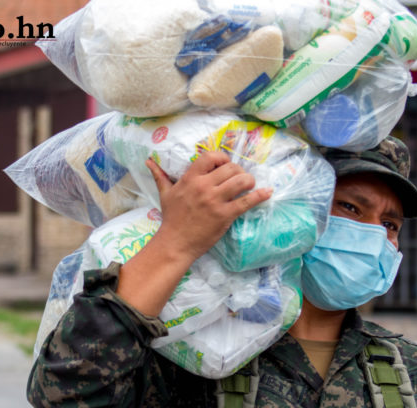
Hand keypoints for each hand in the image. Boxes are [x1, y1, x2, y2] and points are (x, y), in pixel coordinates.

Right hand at [146, 152, 272, 261]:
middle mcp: (203, 187)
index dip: (222, 158)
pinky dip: (260, 195)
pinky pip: (247, 201)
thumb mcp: (165, 194)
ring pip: (241, 181)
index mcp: (190, 179)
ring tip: (250, 185)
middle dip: (239, 171)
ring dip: (249, 181)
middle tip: (240, 178)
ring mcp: (215, 201)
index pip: (211, 157)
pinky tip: (268, 192)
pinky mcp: (225, 215)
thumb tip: (149, 162)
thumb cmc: (172, 218)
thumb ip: (160, 176)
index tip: (226, 165)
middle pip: (230, 168)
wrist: (176, 243)